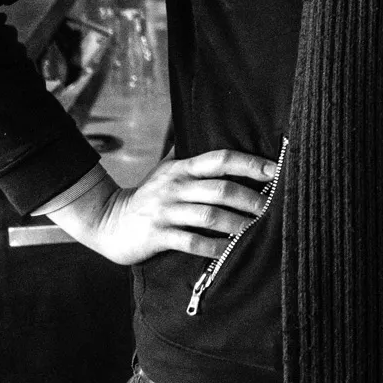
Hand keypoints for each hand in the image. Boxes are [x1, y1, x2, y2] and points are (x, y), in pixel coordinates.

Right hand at [49, 149, 275, 265]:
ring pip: (210, 216)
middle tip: (272, 208)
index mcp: (182, 168)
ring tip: (257, 229)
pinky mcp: (157, 235)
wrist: (107, 221)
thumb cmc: (149, 196)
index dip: (249, 163)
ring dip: (238, 224)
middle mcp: (175, 187)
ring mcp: (165, 212)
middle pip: (221, 190)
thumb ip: (191, 156)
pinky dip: (214, 246)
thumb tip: (221, 133)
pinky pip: (192, 242)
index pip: (220, 159)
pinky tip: (230, 249)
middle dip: (251, 199)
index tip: (274, 170)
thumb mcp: (166, 169)